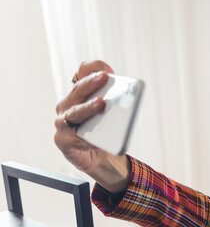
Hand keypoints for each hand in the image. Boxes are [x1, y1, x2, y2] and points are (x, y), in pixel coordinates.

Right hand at [54, 60, 129, 191]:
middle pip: (77, 90)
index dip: (93, 68)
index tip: (109, 69)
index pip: (82, 73)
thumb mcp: (113, 114)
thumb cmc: (105, 132)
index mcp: (79, 94)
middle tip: (104, 77)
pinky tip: (95, 137)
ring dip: (87, 107)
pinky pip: (74, 137)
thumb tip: (130, 93)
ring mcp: (62, 122)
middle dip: (91, 83)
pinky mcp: (62, 140)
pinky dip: (85, 137)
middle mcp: (67, 105)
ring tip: (101, 103)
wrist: (99, 158)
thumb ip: (118, 101)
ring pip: (74, 112)